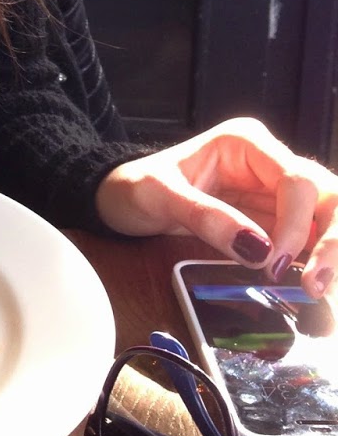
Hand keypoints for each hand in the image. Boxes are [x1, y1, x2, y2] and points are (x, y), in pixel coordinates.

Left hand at [95, 117, 337, 297]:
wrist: (119, 199)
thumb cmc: (135, 186)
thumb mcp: (159, 196)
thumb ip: (206, 217)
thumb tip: (258, 249)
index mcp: (246, 143)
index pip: (296, 179)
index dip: (297, 223)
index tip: (275, 262)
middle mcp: (269, 164)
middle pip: (327, 196)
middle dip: (331, 240)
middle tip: (315, 285)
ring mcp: (274, 195)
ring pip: (327, 219)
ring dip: (329, 254)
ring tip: (316, 292)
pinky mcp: (273, 223)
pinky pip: (307, 243)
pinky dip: (313, 265)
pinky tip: (308, 290)